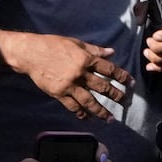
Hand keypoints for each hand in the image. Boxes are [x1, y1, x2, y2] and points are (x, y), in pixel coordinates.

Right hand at [6, 32, 130, 119]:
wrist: (30, 54)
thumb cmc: (53, 45)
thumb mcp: (76, 43)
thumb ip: (95, 50)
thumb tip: (112, 52)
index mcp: (86, 59)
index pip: (109, 69)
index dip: (122, 76)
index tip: (131, 83)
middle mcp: (79, 74)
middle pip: (102, 87)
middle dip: (116, 95)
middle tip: (125, 102)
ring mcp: (69, 85)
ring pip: (88, 101)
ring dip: (101, 111)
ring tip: (110, 118)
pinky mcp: (58, 94)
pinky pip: (72, 106)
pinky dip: (80, 113)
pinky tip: (87, 118)